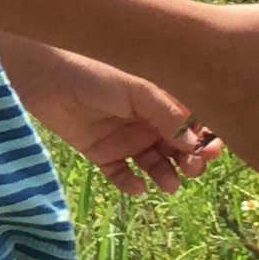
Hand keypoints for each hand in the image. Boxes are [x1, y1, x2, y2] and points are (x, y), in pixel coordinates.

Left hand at [5, 40, 220, 195]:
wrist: (49, 78)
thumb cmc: (98, 74)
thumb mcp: (140, 91)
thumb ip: (168, 115)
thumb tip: (195, 144)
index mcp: (161, 101)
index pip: (193, 124)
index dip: (204, 139)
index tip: (209, 150)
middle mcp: (147, 121)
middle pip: (178, 148)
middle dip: (190, 160)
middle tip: (192, 168)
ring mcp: (125, 138)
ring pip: (155, 164)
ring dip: (165, 175)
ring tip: (168, 184)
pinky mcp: (102, 152)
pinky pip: (122, 174)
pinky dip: (130, 183)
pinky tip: (136, 185)